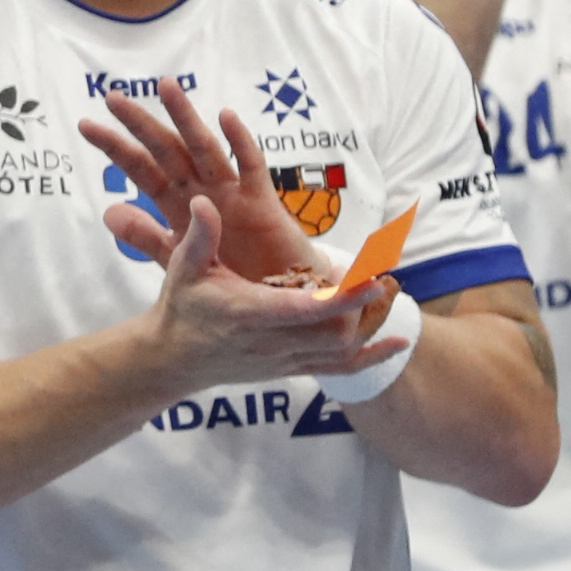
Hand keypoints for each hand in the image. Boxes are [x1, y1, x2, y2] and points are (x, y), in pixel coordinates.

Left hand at [83, 81, 323, 282]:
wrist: (273, 300)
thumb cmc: (229, 272)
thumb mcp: (179, 256)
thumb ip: (146, 235)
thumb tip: (107, 212)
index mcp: (179, 202)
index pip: (142, 169)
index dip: (115, 148)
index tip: (85, 124)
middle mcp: (202, 190)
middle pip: (167, 150)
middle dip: (141, 125)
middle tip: (112, 97)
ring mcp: (232, 193)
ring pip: (205, 150)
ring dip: (186, 119)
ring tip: (166, 88)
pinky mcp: (263, 205)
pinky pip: (252, 169)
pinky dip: (241, 143)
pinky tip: (226, 117)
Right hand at [138, 195, 409, 394]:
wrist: (173, 359)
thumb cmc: (181, 307)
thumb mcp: (183, 267)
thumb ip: (200, 236)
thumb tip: (204, 202)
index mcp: (247, 313)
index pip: (306, 310)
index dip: (344, 298)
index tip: (372, 278)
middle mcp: (271, 343)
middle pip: (336, 333)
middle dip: (364, 305)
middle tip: (379, 274)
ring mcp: (284, 361)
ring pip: (343, 352)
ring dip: (372, 324)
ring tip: (389, 294)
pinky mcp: (291, 369)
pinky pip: (340, 369)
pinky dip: (372, 356)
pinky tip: (397, 342)